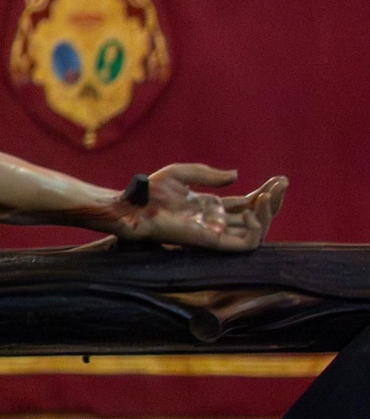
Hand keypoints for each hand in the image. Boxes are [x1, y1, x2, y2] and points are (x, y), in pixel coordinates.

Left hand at [119, 165, 286, 250]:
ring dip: (269, 214)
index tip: (280, 179)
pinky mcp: (212, 242)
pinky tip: (253, 211)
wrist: (137, 206)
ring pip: (256, 232)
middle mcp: (216, 222)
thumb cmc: (153, 191)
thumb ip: (210, 175)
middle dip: (274, 201)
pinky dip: (257, 229)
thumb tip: (236, 177)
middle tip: (281, 183)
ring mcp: (216, 233)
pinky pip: (245, 244)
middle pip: (256, 217)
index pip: (247, 204)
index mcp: (211, 207)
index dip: (266, 193)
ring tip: (267, 196)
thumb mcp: (183, 174)